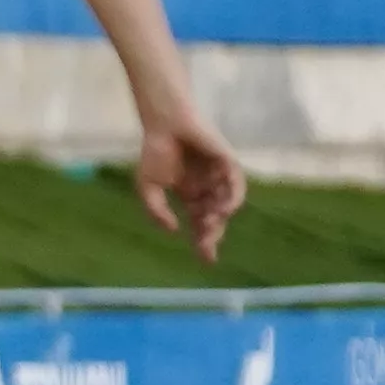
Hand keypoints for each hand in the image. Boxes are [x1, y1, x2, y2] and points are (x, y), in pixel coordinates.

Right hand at [135, 107, 246, 263]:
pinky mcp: (227, 163)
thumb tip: (173, 231)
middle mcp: (209, 189)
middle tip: (206, 247)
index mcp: (192, 196)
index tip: (207, 260)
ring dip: (220, 218)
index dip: (204, 243)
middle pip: (215, 219)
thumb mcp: (148, 188)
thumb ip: (156, 211)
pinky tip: (224, 209)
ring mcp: (219, 177)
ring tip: (209, 226)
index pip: (201, 224)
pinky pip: (236, 184)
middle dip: (211, 234)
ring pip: (227, 204)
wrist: (164, 124)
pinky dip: (233, 198)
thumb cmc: (155, 151)